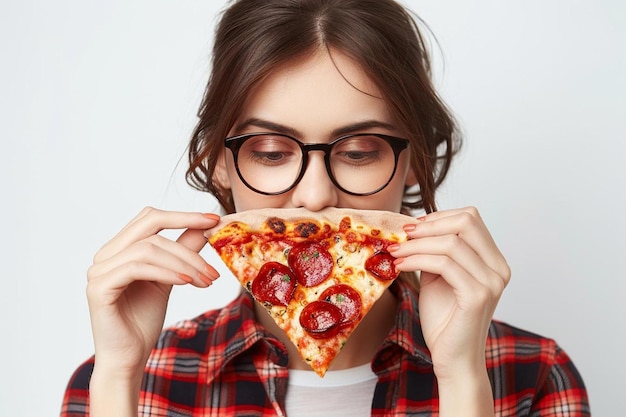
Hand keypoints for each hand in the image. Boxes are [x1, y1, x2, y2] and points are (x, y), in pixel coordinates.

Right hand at [86, 207, 220, 379]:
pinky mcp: (99, 288)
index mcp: (119, 248)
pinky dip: (167, 272)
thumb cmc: (144, 319)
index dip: (183, 215)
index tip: (214, 220)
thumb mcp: (171, 277)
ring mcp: (98, 270)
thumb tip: (205, 227)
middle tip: (215, 238)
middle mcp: (105, 255)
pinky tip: (187, 282)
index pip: (150, 218)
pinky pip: (138, 268)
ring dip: (184, 261)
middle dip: (186, 227)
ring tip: (207, 278)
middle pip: (149, 225)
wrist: (129, 357)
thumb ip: (183, 251)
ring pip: (149, 248)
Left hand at [389, 207, 510, 379]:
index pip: (470, 218)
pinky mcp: (478, 296)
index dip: (438, 217)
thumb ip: (433, 252)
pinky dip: (417, 260)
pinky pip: (444, 264)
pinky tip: (401, 266)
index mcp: (493, 260)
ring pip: (451, 243)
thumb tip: (411, 227)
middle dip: (429, 225)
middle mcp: (498, 268)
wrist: (453, 358)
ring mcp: (491, 282)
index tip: (412, 227)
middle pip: (467, 221)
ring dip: (416, 244)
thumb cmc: (445, 320)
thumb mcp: (438, 277)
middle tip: (403, 235)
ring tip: (395, 252)